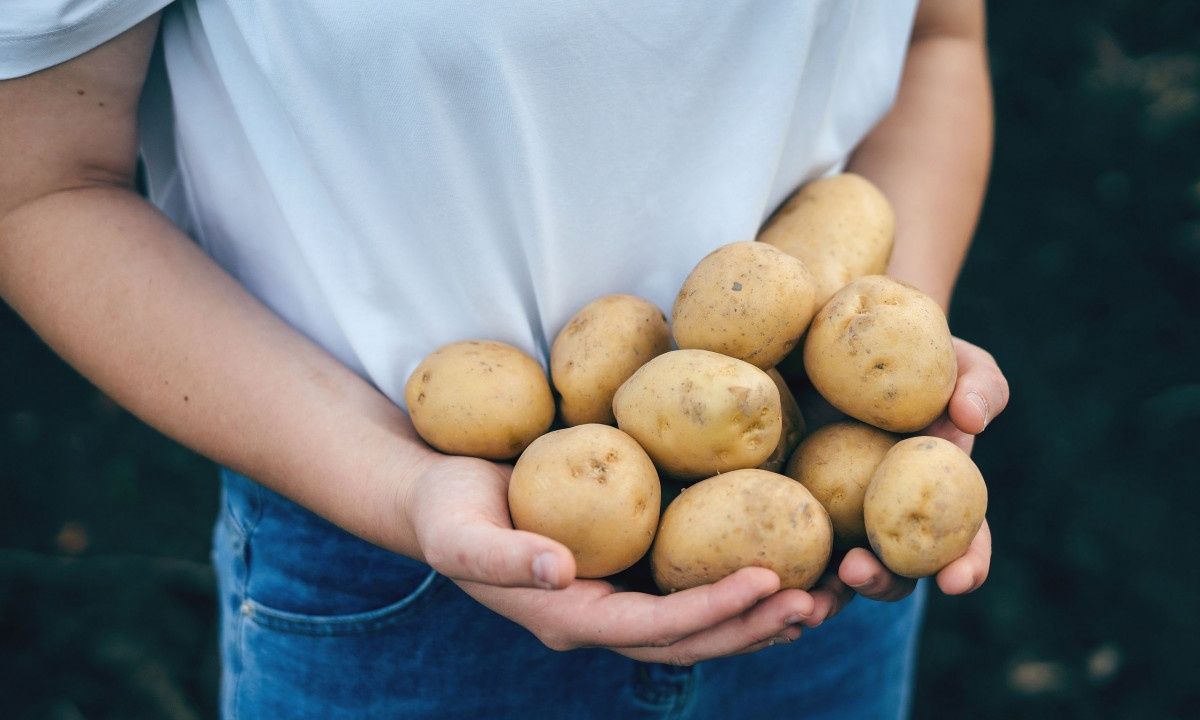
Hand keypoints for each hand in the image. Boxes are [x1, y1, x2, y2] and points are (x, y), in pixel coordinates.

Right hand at [404, 455, 817, 663]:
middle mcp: (599, 616)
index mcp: (568, 617)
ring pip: (697, 623)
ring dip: (755, 616)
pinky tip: (773, 562)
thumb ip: (503, 556)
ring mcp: (613, 596)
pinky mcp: (623, 566)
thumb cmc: (446, 510)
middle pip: (690, 639)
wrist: (438, 498)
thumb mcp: (459, 534)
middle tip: (814, 600)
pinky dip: (731, 583)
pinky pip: (685, 585)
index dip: (713, 609)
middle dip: (753, 625)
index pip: (655, 628)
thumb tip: (561, 572)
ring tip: (815, 595)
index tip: (769, 580)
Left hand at [801, 337, 1009, 617]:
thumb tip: (970, 420)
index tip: (956, 581)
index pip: (964, 541)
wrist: (837, 329)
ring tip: (807, 600)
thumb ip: (978, 384)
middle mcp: (889, 517)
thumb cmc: (914, 350)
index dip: (966, 565)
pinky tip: (759, 578)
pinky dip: (779, 567)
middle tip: (859, 570)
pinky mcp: (789, 501)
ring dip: (826, 596)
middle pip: (894, 572)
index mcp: (939, 494)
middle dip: (881, 584)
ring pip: (835, 574)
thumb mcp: (957, 360)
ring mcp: (838, 514)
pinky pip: (784, 541)